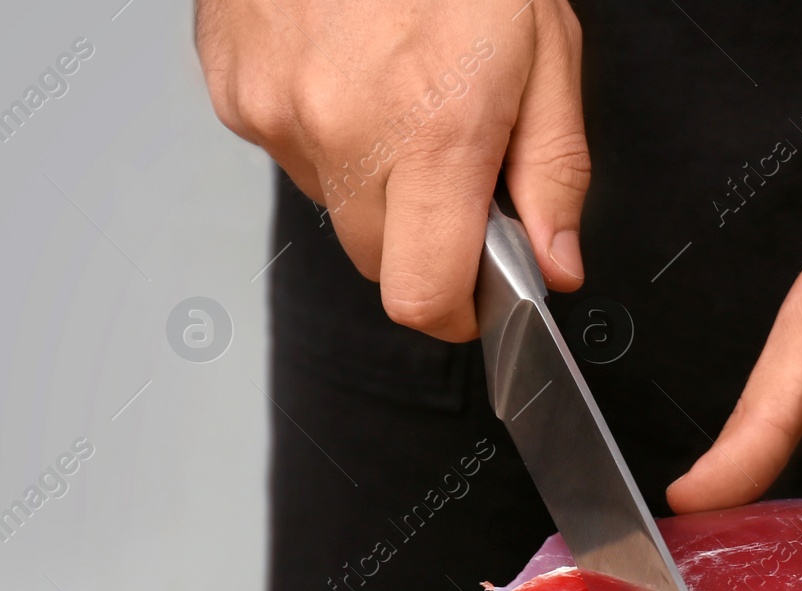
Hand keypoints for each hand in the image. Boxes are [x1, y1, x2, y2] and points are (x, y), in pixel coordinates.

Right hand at [196, 0, 587, 340]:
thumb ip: (553, 173)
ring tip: (397, 90)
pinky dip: (323, 129)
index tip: (478, 298)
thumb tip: (556, 265)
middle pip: (379, 261)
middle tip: (451, 162)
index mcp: (435, 133)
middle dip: (423, 238)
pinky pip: (287, 148)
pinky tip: (348, 65)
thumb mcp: (545, 54)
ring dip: (372, 176)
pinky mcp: (231, 88)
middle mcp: (344, 132)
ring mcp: (275, 111)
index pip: (423, 296)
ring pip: (333, 204)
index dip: (457, 313)